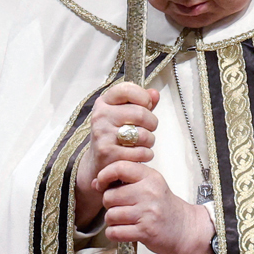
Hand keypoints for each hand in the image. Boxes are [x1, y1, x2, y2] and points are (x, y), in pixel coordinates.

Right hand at [74, 83, 159, 227]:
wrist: (98, 163)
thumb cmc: (115, 136)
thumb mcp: (125, 115)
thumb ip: (141, 103)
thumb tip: (154, 93)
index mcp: (104, 102)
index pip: (126, 89)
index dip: (143, 97)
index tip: (146, 105)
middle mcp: (100, 116)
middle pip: (141, 113)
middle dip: (152, 123)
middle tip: (148, 129)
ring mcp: (103, 134)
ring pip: (143, 134)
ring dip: (149, 141)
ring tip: (142, 143)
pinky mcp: (108, 153)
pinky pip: (140, 152)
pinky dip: (146, 155)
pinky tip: (138, 155)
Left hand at [96, 160, 215, 253]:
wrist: (185, 229)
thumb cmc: (163, 207)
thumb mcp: (149, 186)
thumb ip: (123, 181)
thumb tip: (94, 182)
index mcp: (150, 177)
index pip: (119, 167)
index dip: (104, 175)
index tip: (102, 184)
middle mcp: (149, 192)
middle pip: (109, 196)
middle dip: (110, 205)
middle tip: (121, 208)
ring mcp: (148, 212)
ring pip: (110, 216)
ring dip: (113, 221)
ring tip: (125, 220)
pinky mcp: (146, 231)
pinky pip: (115, 232)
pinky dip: (114, 234)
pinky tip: (124, 231)